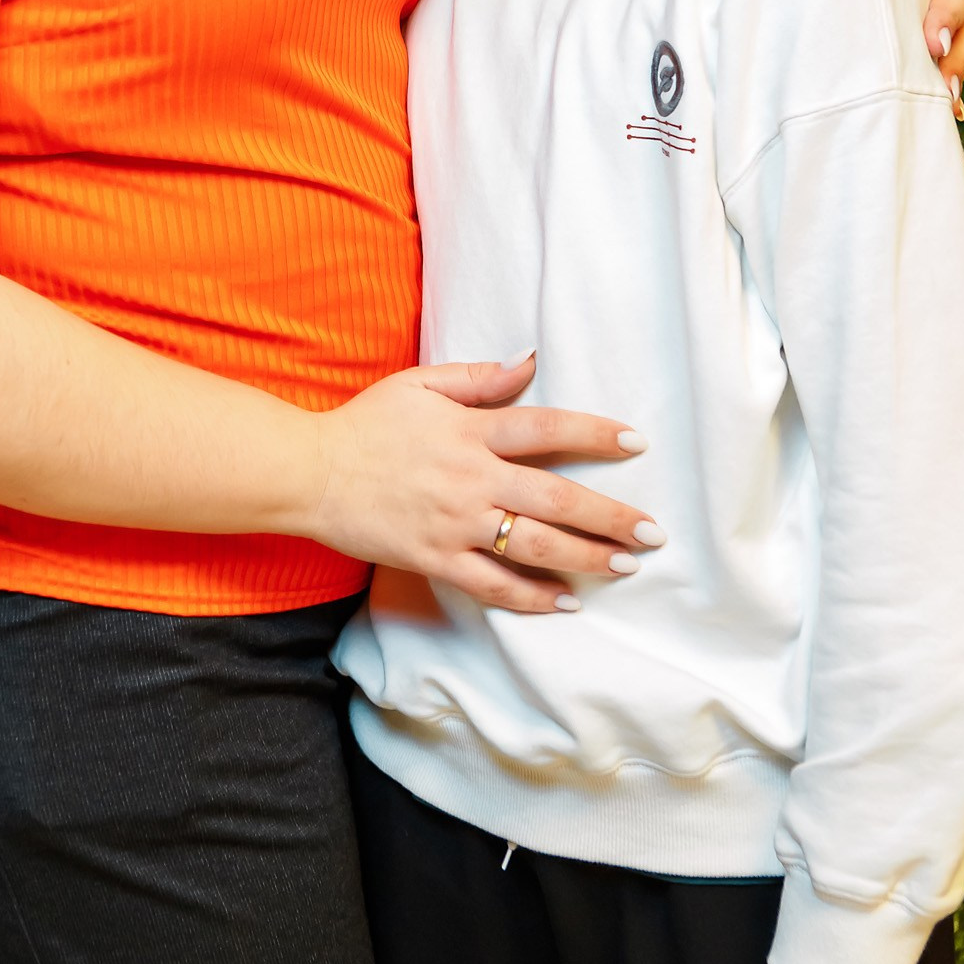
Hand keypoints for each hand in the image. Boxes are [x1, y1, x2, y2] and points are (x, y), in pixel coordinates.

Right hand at [308, 353, 658, 613]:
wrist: (310, 473)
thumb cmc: (365, 424)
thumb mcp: (420, 384)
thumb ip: (478, 377)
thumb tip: (531, 362)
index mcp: (470, 430)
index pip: (547, 429)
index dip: (596, 434)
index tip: (636, 443)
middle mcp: (471, 478)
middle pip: (556, 497)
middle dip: (611, 515)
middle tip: (653, 532)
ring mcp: (455, 523)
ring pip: (534, 545)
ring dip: (586, 556)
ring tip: (625, 565)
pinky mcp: (435, 559)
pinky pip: (492, 584)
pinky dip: (531, 596)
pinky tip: (565, 601)